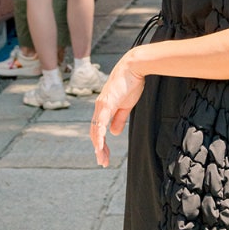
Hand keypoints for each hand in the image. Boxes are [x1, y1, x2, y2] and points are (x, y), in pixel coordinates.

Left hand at [90, 53, 145, 167]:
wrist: (134, 67)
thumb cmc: (131, 82)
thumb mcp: (126, 105)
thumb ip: (119, 118)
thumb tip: (113, 133)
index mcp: (104, 107)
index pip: (98, 129)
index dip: (100, 143)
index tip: (104, 156)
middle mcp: (99, 107)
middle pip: (94, 132)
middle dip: (99, 149)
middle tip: (103, 163)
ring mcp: (101, 105)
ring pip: (95, 130)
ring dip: (98, 146)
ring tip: (102, 159)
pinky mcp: (106, 103)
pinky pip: (100, 123)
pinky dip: (99, 136)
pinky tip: (99, 146)